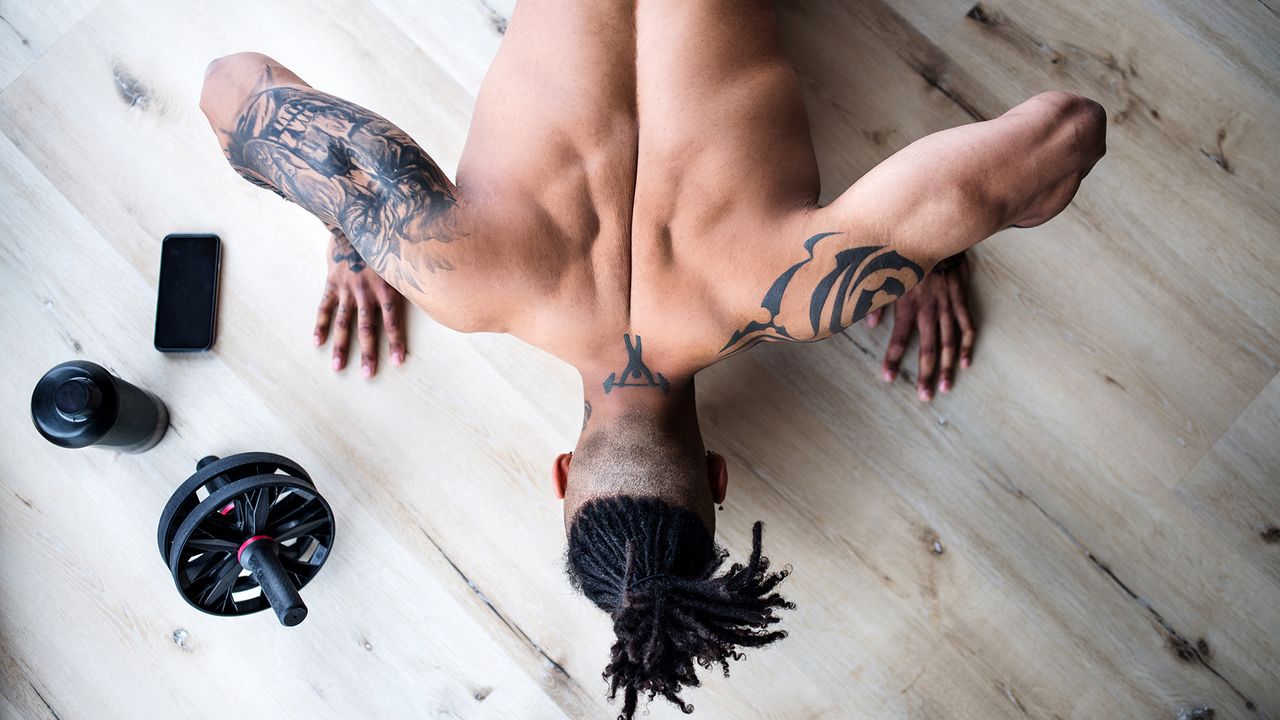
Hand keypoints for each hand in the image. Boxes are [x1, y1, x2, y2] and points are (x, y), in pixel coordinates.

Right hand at [313, 229, 406, 377]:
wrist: (357, 215)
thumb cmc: (389, 237)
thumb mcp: (405, 254)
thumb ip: (418, 272)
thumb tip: (447, 282)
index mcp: (387, 285)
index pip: (393, 320)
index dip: (396, 341)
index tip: (399, 362)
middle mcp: (366, 290)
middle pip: (367, 327)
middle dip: (368, 353)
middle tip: (368, 375)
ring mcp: (347, 287)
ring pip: (343, 322)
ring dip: (341, 346)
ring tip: (338, 367)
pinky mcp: (332, 281)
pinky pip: (324, 306)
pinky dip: (320, 324)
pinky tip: (316, 342)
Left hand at [865, 253, 974, 401]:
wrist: (935, 232)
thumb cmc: (906, 253)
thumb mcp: (886, 273)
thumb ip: (878, 301)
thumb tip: (868, 324)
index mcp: (908, 304)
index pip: (899, 339)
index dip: (893, 359)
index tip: (889, 378)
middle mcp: (928, 308)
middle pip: (928, 347)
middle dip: (925, 373)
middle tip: (925, 396)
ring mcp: (946, 304)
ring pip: (949, 341)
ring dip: (947, 365)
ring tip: (945, 386)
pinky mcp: (959, 298)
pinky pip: (966, 324)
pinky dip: (967, 344)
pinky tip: (966, 362)